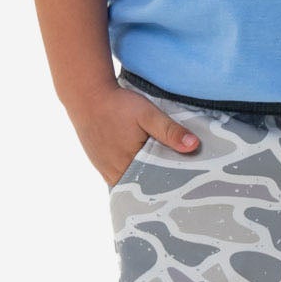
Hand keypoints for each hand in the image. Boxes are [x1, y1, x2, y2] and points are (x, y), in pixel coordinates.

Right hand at [81, 86, 201, 187]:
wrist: (86, 95)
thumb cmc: (117, 105)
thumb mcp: (148, 114)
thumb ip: (170, 131)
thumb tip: (194, 146)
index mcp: (129, 165)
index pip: (154, 186)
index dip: (170, 186)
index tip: (186, 184)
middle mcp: (115, 173)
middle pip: (142, 186)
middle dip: (158, 183)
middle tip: (179, 180)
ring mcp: (105, 169)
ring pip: (130, 182)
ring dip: (144, 178)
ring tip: (162, 173)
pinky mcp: (100, 163)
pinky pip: (120, 175)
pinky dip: (131, 172)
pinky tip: (141, 164)